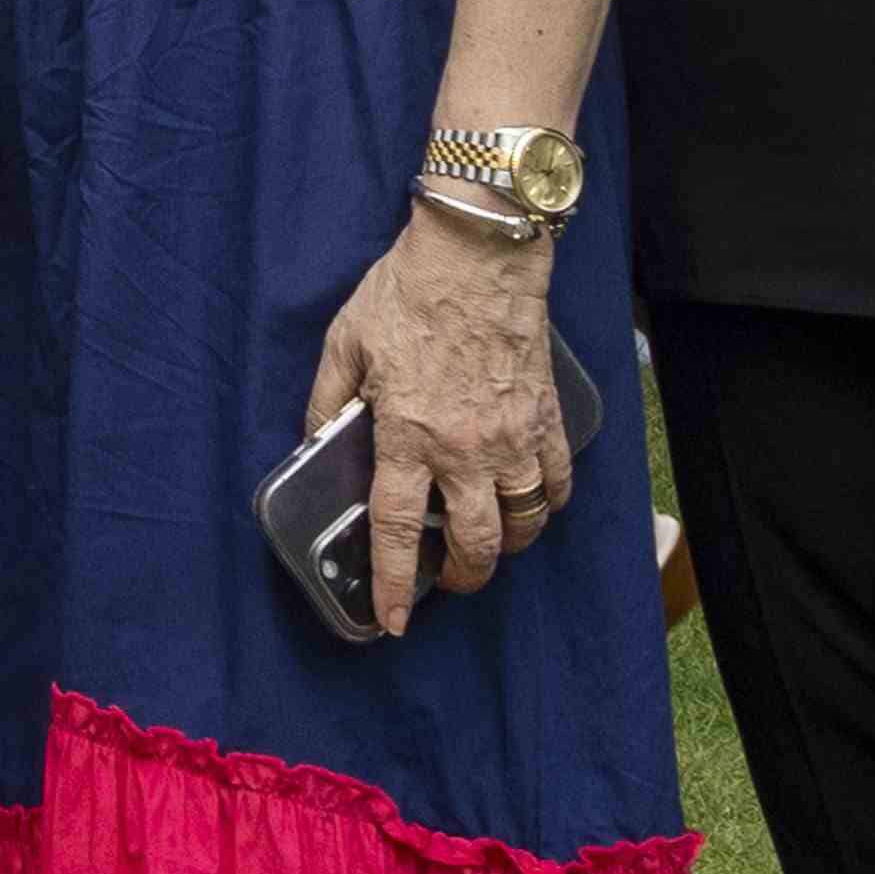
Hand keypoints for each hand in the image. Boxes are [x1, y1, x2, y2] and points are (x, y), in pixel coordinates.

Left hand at [312, 205, 568, 636]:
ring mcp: (513, 437)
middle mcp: (464, 450)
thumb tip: (318, 440)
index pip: (395, 529)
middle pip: (475, 544)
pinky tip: (530, 500)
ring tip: (489, 543)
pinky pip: (557, 482)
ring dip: (507, 547)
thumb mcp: (345, 342)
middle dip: (462, 577)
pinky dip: (546, 502)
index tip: (394, 623)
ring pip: (524, 525)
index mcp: (407, 435)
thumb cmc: (407, 291)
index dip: (393, 584)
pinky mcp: (548, 418)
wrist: (480, 251)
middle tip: (448, 578)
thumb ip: (328, 400)